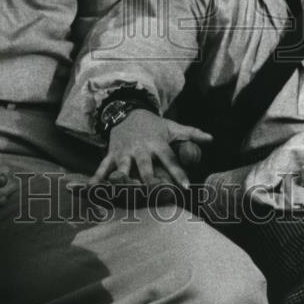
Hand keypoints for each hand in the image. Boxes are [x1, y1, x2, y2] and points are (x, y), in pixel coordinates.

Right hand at [93, 109, 212, 189]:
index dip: (178, 172)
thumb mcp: (172, 127)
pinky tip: (92, 188)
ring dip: (123, 178)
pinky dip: (97, 176)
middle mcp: (141, 149)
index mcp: (157, 143)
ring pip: (124, 167)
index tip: (186, 186)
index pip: (170, 159)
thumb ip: (192, 134)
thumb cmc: (153, 125)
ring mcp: (125, 152)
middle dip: (149, 179)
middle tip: (154, 192)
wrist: (127, 111)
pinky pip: (103, 166)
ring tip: (124, 188)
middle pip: (146, 166)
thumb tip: (211, 139)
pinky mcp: (112, 154)